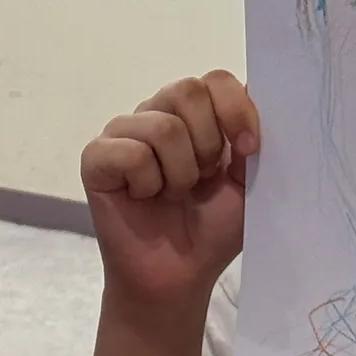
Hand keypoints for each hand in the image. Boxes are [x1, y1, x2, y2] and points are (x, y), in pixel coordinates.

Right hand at [83, 72, 259, 319]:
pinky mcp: (96, 157)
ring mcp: (123, 132)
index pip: (216, 80)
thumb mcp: (248, 183)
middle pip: (187, 91)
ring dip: (180, 173)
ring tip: (174, 194)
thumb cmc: (212, 228)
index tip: (249, 149)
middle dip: (208, 143)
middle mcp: (157, 113)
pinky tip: (144, 198)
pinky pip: (130, 153)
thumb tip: (260, 102)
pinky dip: (148, 183)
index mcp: (195, 113)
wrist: (179, 275)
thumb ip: (253, 141)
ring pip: (163, 127)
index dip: (237, 110)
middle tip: (205, 179)